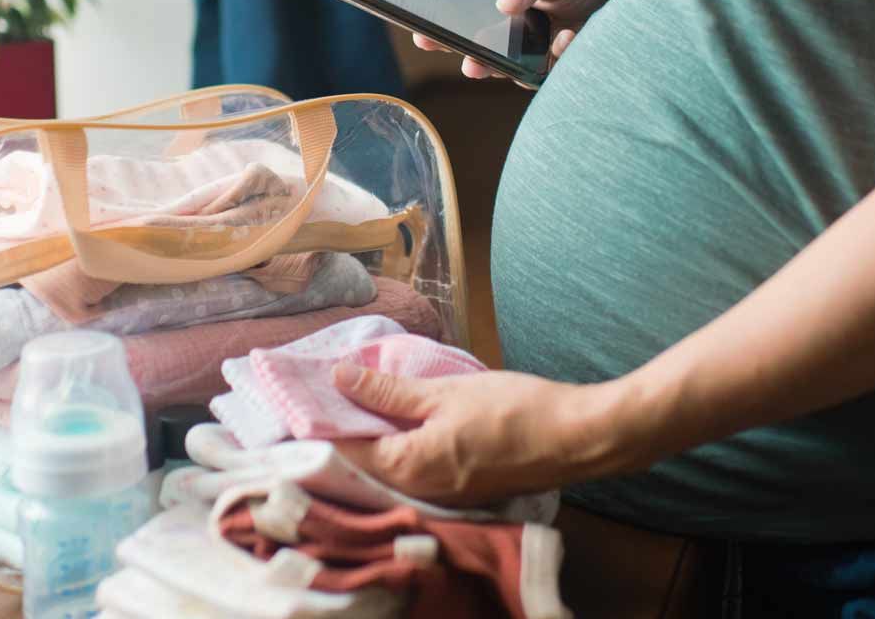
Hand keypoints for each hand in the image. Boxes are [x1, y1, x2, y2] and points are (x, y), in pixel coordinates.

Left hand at [329, 363, 634, 505]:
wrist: (576, 438)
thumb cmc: (514, 411)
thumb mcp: (445, 392)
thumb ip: (389, 392)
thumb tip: (340, 378)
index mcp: (407, 467)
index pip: (342, 447)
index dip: (318, 420)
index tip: (297, 392)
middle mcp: (417, 492)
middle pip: (361, 462)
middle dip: (341, 426)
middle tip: (323, 388)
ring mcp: (440, 496)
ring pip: (388, 466)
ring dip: (370, 434)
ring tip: (353, 395)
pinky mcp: (460, 489)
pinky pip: (414, 468)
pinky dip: (398, 443)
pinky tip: (397, 415)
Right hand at [413, 0, 608, 80]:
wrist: (627, 9)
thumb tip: (503, 4)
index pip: (464, 7)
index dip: (442, 20)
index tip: (423, 31)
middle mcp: (510, 27)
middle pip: (477, 44)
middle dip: (464, 53)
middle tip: (456, 56)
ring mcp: (528, 51)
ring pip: (503, 67)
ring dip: (497, 66)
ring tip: (485, 65)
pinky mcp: (549, 70)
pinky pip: (541, 74)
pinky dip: (553, 59)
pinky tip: (566, 38)